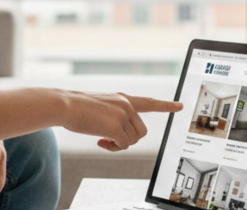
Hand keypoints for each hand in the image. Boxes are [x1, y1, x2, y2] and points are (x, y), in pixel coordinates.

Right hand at [63, 92, 182, 150]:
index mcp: (123, 98)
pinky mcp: (116, 127)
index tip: (180, 106)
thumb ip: (115, 115)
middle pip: (141, 132)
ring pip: (133, 140)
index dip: (166, 105)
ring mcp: (123, 115)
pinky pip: (123, 145)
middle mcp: (126, 105)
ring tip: (102, 139)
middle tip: (109, 139)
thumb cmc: (77, 107)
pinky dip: (113, 147)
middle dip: (127, 138)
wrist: (66, 105)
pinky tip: (100, 141)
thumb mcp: (102, 106)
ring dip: (119, 144)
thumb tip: (121, 136)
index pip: (149, 102)